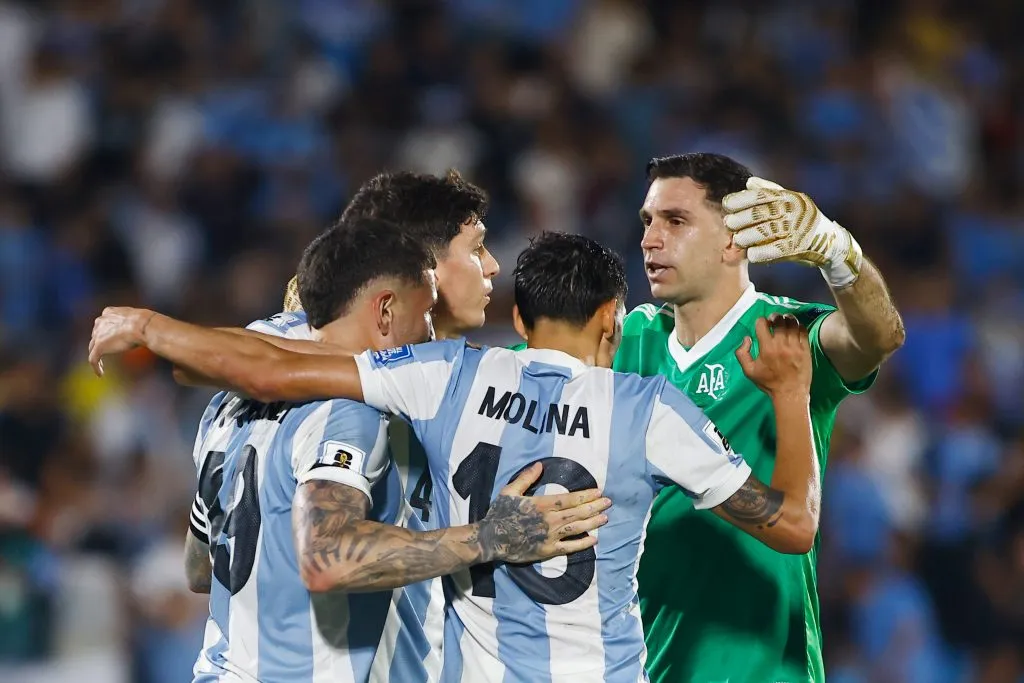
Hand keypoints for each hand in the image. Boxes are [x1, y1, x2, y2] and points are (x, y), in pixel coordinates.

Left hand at [88, 307, 154, 375]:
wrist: (142, 325)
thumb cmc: (144, 322)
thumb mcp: (136, 319)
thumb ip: (132, 323)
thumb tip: (143, 329)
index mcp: (108, 313)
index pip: (102, 324)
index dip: (104, 333)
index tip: (109, 340)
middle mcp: (99, 322)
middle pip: (95, 335)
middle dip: (99, 343)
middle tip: (107, 352)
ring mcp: (98, 335)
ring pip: (92, 347)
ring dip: (96, 356)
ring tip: (100, 365)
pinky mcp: (99, 347)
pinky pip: (93, 359)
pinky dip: (96, 367)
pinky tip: (100, 374)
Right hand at [477, 462, 610, 563]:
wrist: (490, 539)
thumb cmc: (499, 513)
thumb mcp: (509, 491)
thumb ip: (526, 478)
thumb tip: (540, 465)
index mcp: (541, 504)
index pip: (569, 499)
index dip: (585, 496)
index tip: (598, 492)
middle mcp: (549, 520)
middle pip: (577, 512)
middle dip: (595, 507)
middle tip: (608, 502)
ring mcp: (550, 536)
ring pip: (577, 528)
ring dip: (593, 522)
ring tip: (605, 518)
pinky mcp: (548, 551)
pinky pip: (569, 547)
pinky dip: (583, 543)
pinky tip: (593, 539)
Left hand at [723, 177, 862, 288]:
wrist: (828, 241)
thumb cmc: (801, 219)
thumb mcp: (789, 200)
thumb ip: (769, 191)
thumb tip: (748, 182)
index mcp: (789, 197)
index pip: (761, 195)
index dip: (741, 199)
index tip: (726, 204)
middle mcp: (793, 210)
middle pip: (760, 214)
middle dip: (740, 219)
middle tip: (728, 224)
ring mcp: (796, 228)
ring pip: (765, 232)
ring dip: (747, 237)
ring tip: (736, 240)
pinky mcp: (798, 247)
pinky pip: (775, 250)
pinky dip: (761, 253)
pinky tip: (750, 254)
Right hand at [735, 314, 810, 399]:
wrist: (790, 393)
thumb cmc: (769, 383)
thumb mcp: (749, 371)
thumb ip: (742, 354)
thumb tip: (746, 339)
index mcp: (766, 348)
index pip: (762, 324)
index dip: (761, 321)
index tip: (762, 324)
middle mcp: (781, 344)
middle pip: (779, 320)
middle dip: (775, 317)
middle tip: (774, 320)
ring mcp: (795, 346)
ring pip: (792, 323)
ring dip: (787, 319)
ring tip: (785, 321)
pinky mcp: (806, 348)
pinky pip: (803, 330)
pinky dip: (799, 325)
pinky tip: (795, 328)